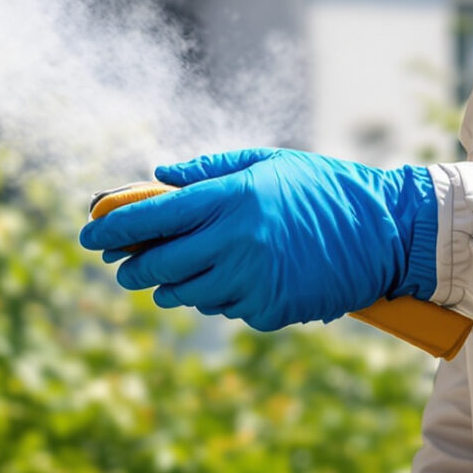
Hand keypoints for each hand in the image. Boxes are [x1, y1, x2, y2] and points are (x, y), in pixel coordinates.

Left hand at [79, 148, 437, 331]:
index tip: (88, 233)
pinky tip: (233, 279)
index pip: (151, 217)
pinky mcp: (268, 310)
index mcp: (230, 199)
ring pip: (185, 293)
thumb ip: (208, 172)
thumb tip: (157, 177)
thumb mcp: (266, 163)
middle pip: (157, 264)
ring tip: (174, 272)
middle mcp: (235, 243)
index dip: (112, 227)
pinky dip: (219, 296)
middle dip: (131, 266)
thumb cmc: (324, 188)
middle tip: (123, 265)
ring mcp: (251, 282)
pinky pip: (224, 307)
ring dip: (170, 284)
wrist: (385, 233)